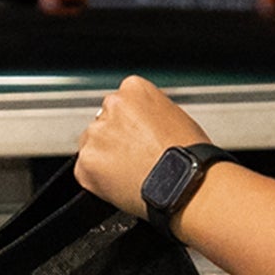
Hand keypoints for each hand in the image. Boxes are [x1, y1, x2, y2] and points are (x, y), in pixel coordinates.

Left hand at [74, 76, 207, 219]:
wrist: (185, 183)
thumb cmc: (188, 154)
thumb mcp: (176, 116)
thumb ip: (149, 113)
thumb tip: (141, 123)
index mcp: (133, 89)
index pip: (121, 103)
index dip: (132, 124)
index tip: (139, 136)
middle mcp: (111, 107)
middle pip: (104, 122)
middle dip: (115, 139)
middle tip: (136, 157)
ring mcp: (95, 135)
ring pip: (92, 145)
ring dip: (105, 158)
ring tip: (132, 173)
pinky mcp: (86, 162)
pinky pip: (85, 171)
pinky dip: (98, 180)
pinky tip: (122, 184)